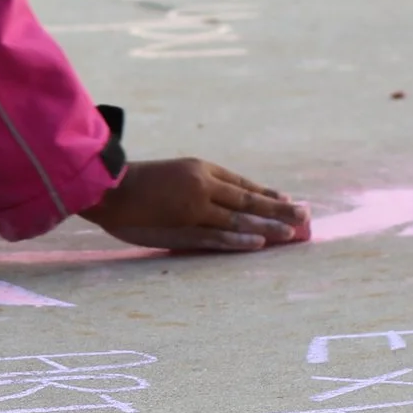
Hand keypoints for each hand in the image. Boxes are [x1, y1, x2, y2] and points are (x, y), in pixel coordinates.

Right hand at [77, 158, 310, 252]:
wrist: (105, 188)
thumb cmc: (132, 183)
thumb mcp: (170, 174)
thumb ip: (192, 184)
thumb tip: (215, 197)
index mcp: (201, 170)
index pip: (243, 183)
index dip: (267, 194)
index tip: (289, 200)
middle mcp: (203, 185)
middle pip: (249, 199)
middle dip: (279, 208)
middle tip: (307, 215)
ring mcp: (194, 207)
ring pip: (239, 217)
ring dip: (269, 225)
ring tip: (294, 232)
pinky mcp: (182, 226)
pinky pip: (216, 234)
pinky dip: (239, 238)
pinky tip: (259, 242)